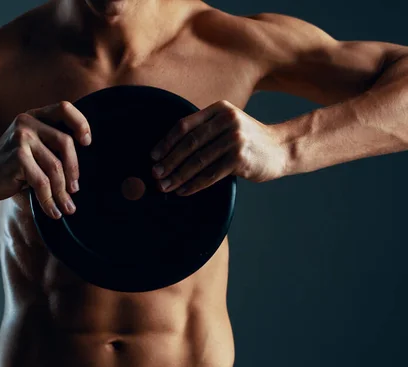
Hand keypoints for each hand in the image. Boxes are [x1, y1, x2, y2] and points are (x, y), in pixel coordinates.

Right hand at [0, 101, 90, 218]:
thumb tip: (81, 168)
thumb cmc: (12, 166)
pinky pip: (42, 182)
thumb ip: (52, 146)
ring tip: (66, 207)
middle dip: (73, 170)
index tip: (86, 143)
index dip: (80, 123)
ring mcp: (21, 138)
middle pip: (65, 142)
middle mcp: (27, 122)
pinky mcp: (17, 157)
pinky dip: (49, 200)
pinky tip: (53, 211)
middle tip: (74, 190)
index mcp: (34, 116)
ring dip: (62, 192)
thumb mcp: (33, 148)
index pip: (64, 108)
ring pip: (55, 166)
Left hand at [150, 100, 287, 195]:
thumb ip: (205, 129)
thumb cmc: (247, 139)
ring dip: (178, 176)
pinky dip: (194, 185)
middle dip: (169, 161)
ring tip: (165, 186)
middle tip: (155, 174)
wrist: (281, 148)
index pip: (185, 125)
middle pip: (189, 143)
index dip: (166, 142)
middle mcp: (227, 120)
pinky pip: (210, 174)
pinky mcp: (240, 159)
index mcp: (219, 109)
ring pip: (198, 161)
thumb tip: (168, 151)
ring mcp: (235, 139)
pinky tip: (183, 191)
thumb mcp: (227, 124)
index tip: (153, 156)